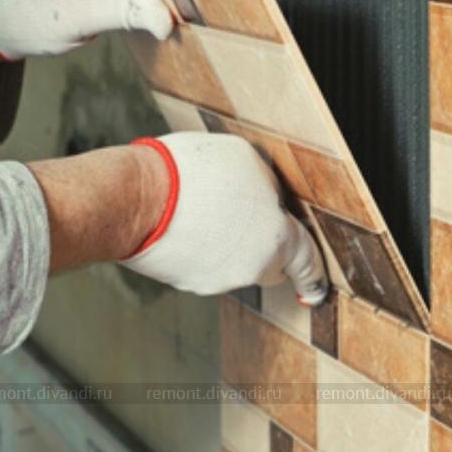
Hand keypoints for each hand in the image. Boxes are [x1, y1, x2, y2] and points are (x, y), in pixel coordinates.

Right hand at [122, 133, 327, 302]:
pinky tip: (186, 221)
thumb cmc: (194, 173)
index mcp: (277, 239)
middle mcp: (252, 268)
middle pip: (271, 264)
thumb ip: (269, 187)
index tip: (316, 290)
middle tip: (247, 214)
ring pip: (236, 264)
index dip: (314, 275)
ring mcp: (218, 280)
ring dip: (230, 243)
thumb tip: (268, 200)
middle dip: (267, 246)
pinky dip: (203, 249)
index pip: (307, 263)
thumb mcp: (248, 160)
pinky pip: (206, 265)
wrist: (135, 197)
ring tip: (205, 207)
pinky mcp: (188, 282)